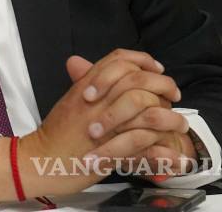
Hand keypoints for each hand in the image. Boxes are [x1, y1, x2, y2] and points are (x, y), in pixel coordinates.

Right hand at [0, 50, 179, 198]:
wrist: (41, 160)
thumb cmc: (56, 133)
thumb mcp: (69, 101)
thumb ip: (82, 82)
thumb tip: (82, 62)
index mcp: (86, 87)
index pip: (119, 60)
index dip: (142, 60)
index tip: (156, 69)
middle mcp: (96, 102)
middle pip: (138, 81)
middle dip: (163, 86)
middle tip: (173, 95)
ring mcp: (105, 126)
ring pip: (149, 112)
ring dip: (171, 118)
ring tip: (180, 124)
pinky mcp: (112, 151)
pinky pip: (148, 147)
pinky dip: (166, 153)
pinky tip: (178, 156)